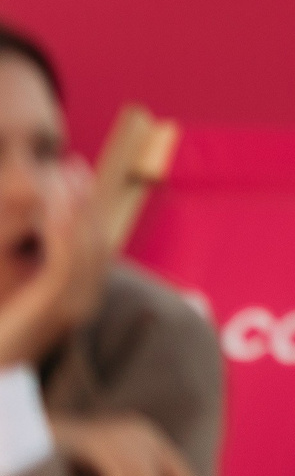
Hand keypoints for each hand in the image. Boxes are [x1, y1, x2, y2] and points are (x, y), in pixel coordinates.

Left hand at [0, 162, 105, 369]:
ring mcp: (74, 306)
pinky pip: (66, 262)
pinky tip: (52, 208)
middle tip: (74, 166)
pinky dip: (62, 231)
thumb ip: (32, 274)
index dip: (88, 209)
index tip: (76, 178)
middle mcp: (84, 301)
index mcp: (79, 297)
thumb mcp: (17, 297)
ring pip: (86, 246)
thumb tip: (37, 233)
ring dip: (76, 207)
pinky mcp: (55, 309)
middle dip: (86, 200)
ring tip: (65, 177)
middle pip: (97, 239)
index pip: (94, 244)